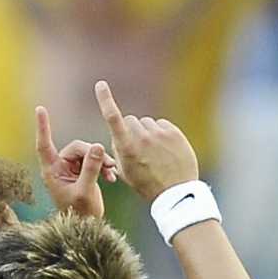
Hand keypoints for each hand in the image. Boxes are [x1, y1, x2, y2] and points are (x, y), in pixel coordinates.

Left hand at [35, 104, 117, 218]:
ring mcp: (71, 170)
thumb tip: (97, 145)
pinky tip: (112, 177)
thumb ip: (91, 168)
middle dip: (94, 154)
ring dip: (101, 161)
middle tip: (110, 165)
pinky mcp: (82, 174)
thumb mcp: (86, 190)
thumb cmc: (80, 214)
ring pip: (87, 154)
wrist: (87, 229)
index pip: (44, 145)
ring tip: (113, 172)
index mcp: (52, 171)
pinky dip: (102, 167)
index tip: (40, 109)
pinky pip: (93, 162)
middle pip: (76, 148)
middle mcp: (59, 168)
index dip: (43, 127)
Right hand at [94, 80, 197, 202]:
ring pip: (147, 123)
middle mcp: (142, 137)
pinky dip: (162, 134)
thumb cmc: (147, 185)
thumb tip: (117, 135)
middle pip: (131, 120)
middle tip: (140, 149)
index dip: (105, 100)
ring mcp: (159, 134)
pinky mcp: (174, 133)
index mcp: (127, 147)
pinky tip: (166, 149)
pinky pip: (162, 125)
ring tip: (156, 153)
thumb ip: (118, 150)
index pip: (113, 118)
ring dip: (148, 132)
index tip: (101, 85)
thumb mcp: (126, 172)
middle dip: (132, 130)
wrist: (176, 193)